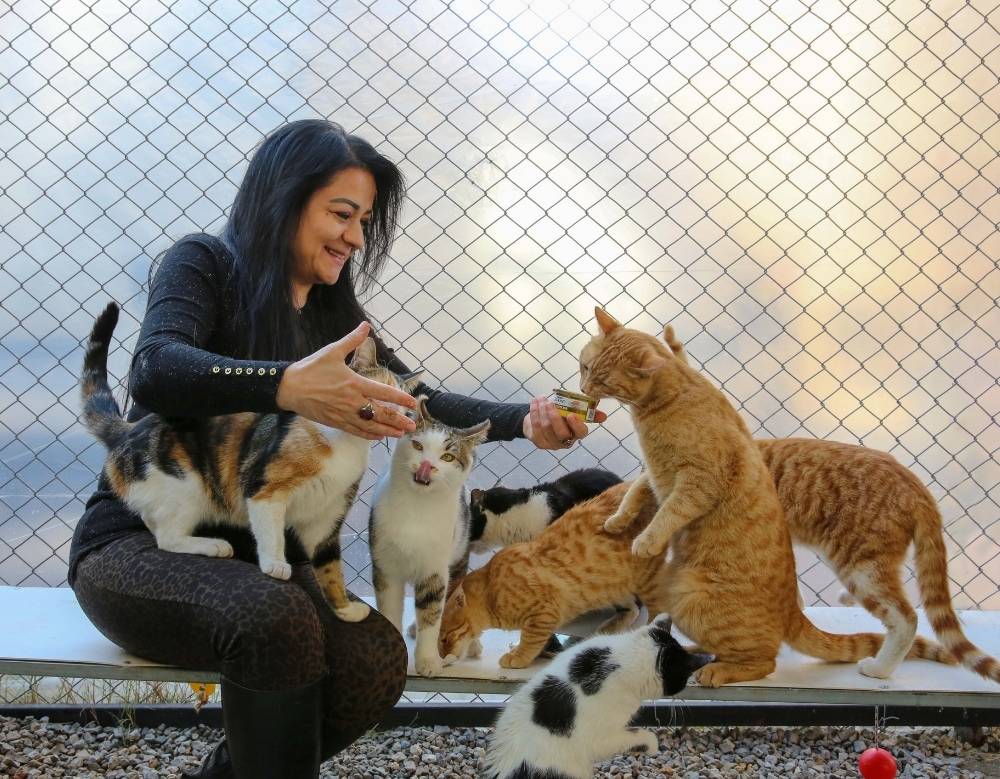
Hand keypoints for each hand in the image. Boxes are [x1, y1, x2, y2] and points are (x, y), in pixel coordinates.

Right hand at [276, 322, 416, 439]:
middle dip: (399, 420)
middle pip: (381, 414)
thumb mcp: (332, 351)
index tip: (413, 403)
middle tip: (413, 425)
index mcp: (354, 383)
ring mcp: (344, 414)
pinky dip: (369, 435)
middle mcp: (352, 401)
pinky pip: (356, 430)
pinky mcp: (335, 422)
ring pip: (370, 426)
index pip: (383, 393)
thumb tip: (366, 325)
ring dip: (387, 430)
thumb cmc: (311, 369)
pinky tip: (378, 437)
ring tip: (400, 433)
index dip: (400, 398)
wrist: (288, 388)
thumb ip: (352, 340)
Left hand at [522, 396, 606, 449]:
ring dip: (542, 411)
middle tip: (550, 402)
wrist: (542, 417)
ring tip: (541, 399)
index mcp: (577, 433)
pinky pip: (536, 428)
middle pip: (561, 433)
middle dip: (555, 416)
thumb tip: (604, 417)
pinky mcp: (539, 442)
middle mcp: (566, 441)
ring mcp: (552, 443)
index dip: (576, 425)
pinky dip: (534, 413)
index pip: (581, 433)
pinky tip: (534, 403)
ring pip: (546, 428)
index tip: (571, 415)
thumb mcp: (575, 410)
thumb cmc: (562, 413)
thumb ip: (588, 412)